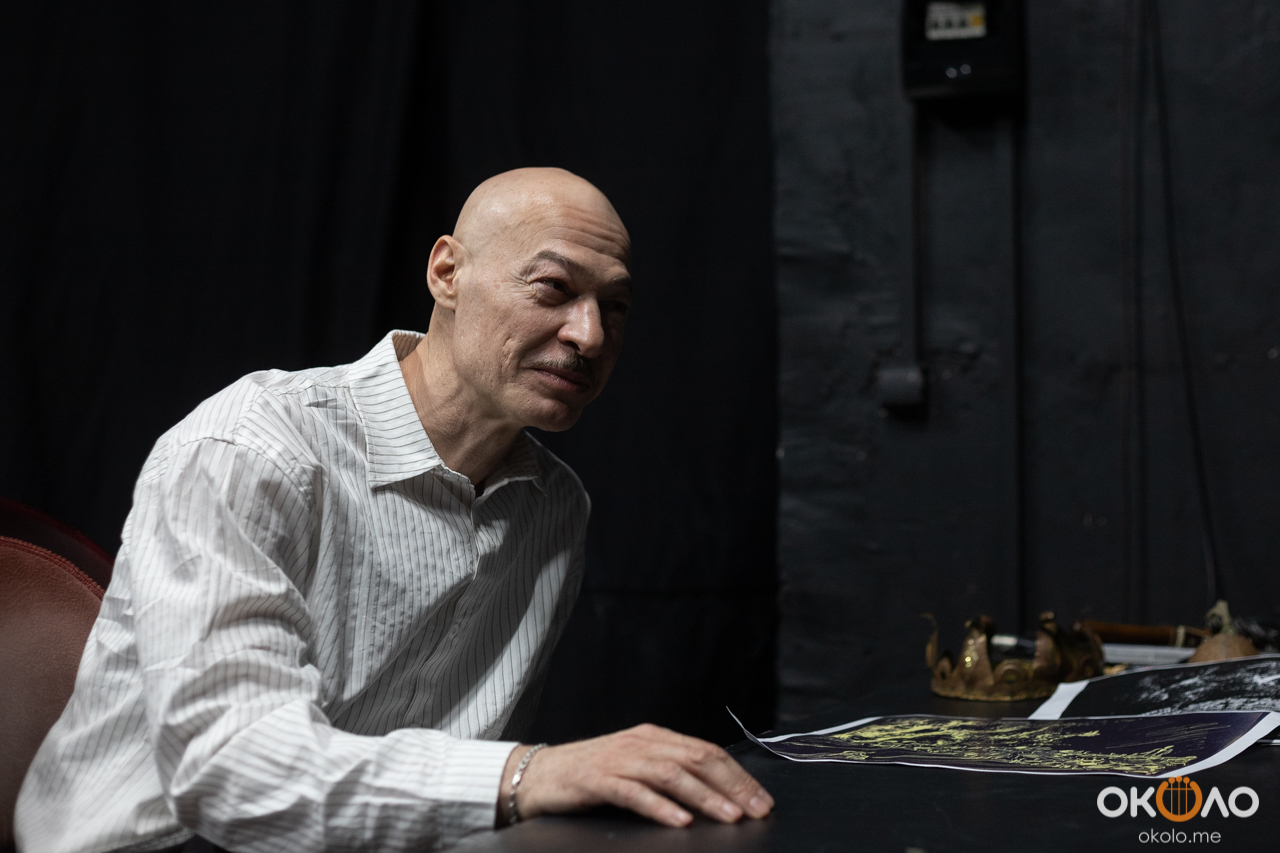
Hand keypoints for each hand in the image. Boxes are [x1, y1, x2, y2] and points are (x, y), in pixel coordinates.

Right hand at [502, 724, 773, 827]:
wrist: (537, 774)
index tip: (761, 798)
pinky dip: (660, 807)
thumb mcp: (634, 767)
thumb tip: (713, 793)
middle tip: (756, 809)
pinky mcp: (599, 778)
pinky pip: (635, 792)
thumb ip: (667, 773)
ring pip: (672, 774)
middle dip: (732, 785)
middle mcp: (641, 743)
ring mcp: (619, 759)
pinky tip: (679, 821)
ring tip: (728, 817)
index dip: (737, 775)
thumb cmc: (588, 775)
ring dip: (705, 797)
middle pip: (696, 759)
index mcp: (654, 738)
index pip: (706, 752)